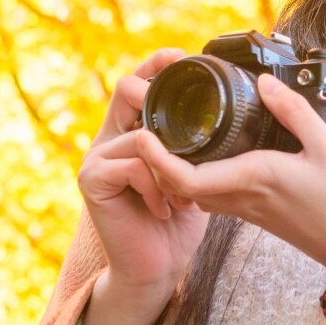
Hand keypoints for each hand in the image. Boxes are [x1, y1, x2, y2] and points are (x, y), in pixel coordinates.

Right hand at [77, 48, 210, 294]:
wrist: (157, 268)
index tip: (181, 56)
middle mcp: (108, 139)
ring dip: (170, 166)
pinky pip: (133, 164)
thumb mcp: (194, 172)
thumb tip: (233, 112)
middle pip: (126, 90)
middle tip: (187, 133)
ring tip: (180, 197)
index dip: (155, 63)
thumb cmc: (178, 222)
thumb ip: (196, 143)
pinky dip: (156, 186)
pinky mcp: (92, 181)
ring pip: (140, 135)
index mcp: (130, 132)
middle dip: (157, 100)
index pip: (137, 83)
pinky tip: (164, 209)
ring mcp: (95, 158)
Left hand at [130, 72, 325, 275]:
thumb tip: (264, 83)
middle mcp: (242, 197)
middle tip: (149, 124)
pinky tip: (208, 155)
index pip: (184, 177)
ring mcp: (247, 209)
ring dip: (174, 170)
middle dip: (156, 159)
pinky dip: (197, 177)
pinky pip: (213, 195)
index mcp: (253, 178)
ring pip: (194, 192)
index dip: (155, 158)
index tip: (142, 132)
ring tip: (171, 135)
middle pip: (179, 185)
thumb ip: (294, 112)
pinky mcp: (256, 214)